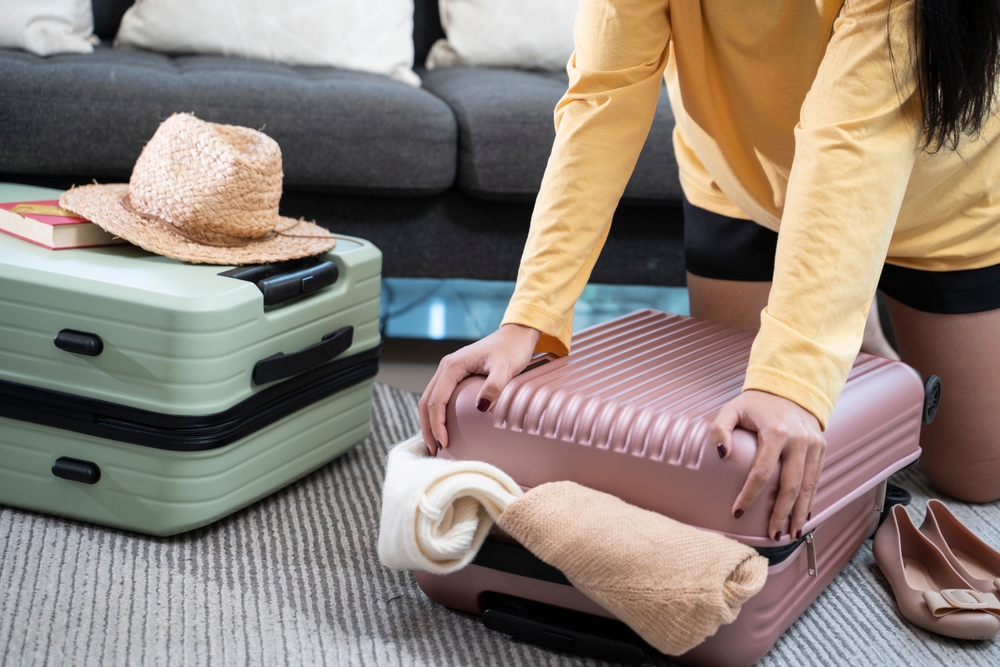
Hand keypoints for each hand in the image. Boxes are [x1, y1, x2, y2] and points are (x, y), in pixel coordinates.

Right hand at [418, 323, 541, 454]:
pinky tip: (443, 427)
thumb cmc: (512, 349)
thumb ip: (495, 386)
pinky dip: (437, 414)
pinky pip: (439, 396)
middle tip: (434, 451)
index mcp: (452, 366)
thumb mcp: (506, 367)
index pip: (436, 400)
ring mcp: (449, 371)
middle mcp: (446, 368)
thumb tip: (481, 408)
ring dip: (429, 422)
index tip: (444, 443)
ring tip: (435, 444)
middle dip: (428, 428)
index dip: (437, 424)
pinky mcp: (456, 375)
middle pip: (426, 402)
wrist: (516, 334)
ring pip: (430, 400)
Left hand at [710, 390, 826, 541]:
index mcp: (776, 432)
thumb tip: (721, 455)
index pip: (762, 473)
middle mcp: (799, 441)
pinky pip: (816, 479)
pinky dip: (810, 500)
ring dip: (799, 513)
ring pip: (808, 487)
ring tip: (790, 534)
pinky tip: (803, 516)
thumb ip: (720, 429)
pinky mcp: (821, 448)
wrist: (790, 388)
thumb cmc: (756, 403)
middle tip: (772, 535)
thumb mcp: (732, 409)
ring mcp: (814, 445)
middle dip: (781, 514)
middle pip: (791, 486)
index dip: (750, 495)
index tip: (738, 512)